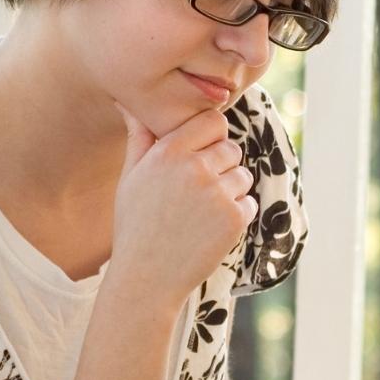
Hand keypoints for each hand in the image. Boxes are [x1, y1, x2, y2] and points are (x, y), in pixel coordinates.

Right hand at [110, 101, 254, 304]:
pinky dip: (236, 214)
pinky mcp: (234, 219)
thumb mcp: (131, 177)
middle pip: (231, 147)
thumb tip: (131, 102)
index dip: (211, 136)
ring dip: (230, 190)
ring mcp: (217, 194)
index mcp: (168, 152)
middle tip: (198, 191)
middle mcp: (194, 168)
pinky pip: (249, 202)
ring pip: (243, 175)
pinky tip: (209, 229)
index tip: (201, 154)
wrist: (146, 277)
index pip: (213, 120)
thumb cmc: (135, 224)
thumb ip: (140, 136)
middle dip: (221, 165)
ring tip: (201, 212)